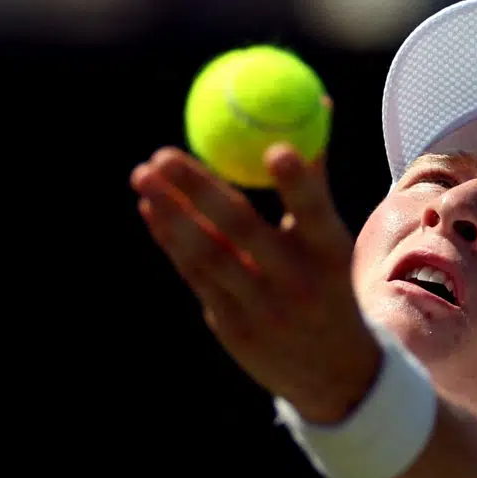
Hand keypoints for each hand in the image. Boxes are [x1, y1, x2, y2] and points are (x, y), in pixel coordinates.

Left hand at [130, 143, 381, 422]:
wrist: (334, 372)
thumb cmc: (328, 283)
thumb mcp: (331, 241)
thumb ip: (314, 179)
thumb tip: (315, 105)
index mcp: (331, 253)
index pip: (315, 212)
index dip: (298, 183)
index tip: (275, 149)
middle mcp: (297, 282)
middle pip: (242, 230)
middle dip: (198, 189)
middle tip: (164, 153)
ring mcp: (262, 308)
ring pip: (209, 254)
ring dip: (171, 213)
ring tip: (143, 175)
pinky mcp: (233, 328)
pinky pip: (196, 275)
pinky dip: (172, 240)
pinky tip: (152, 209)